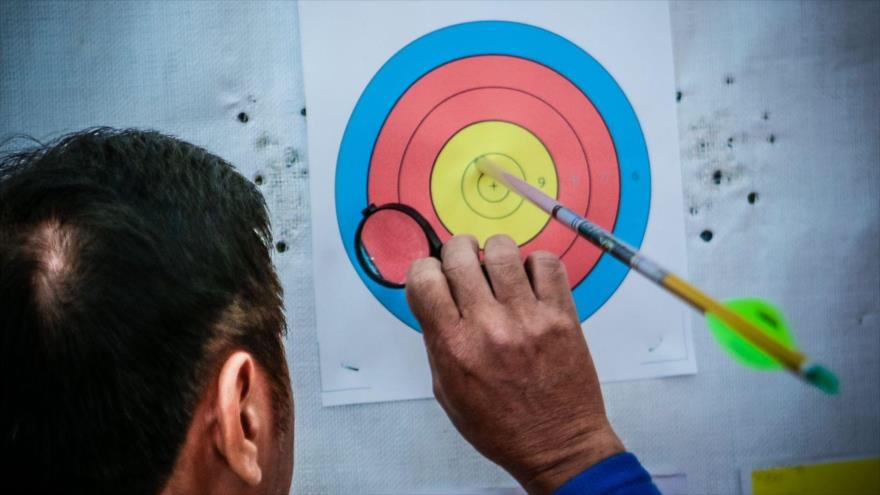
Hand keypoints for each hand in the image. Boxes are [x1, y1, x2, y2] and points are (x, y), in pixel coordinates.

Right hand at [406, 235, 623, 493]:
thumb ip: (438, 339)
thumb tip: (434, 295)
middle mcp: (488, 326)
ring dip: (495, 253)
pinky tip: (531, 282)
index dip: (425, 270)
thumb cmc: (499, 424)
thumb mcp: (447, 390)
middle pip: (459, 253)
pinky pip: (546, 262)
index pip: (423, 277)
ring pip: (502, 249)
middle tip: (466, 265)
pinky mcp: (562, 315)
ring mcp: (527, 318)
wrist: (556, 445)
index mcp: (453, 347)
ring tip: (500, 271)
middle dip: (457, 252)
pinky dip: (535, 264)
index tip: (434, 278)